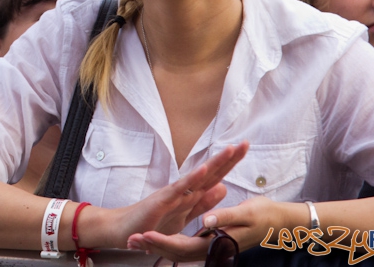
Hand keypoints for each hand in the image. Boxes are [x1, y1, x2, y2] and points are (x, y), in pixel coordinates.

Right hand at [119, 142, 248, 255]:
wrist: (127, 230)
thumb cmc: (153, 221)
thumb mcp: (185, 214)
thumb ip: (203, 202)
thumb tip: (223, 187)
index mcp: (191, 193)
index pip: (215, 176)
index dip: (230, 164)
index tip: (245, 150)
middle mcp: (184, 189)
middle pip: (211, 172)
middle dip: (228, 158)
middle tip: (246, 143)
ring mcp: (174, 192)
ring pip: (198, 176)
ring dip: (214, 163)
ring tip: (230, 150)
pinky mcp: (163, 200)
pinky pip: (180, 189)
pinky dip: (192, 178)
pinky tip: (204, 169)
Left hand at [127, 193, 282, 262]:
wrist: (279, 223)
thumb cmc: (264, 216)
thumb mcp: (245, 213)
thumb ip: (224, 217)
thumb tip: (206, 222)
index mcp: (218, 243)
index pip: (183, 247)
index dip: (162, 242)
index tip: (143, 236)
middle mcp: (212, 249)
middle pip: (177, 253)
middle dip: (153, 247)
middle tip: (131, 240)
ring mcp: (211, 247)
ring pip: (178, 251)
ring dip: (157, 247)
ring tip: (135, 241)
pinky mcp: (211, 241)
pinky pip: (186, 245)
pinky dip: (168, 243)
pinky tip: (156, 239)